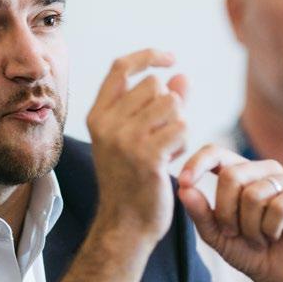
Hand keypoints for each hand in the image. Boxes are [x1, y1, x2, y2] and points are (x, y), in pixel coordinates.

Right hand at [87, 49, 188, 241]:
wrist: (125, 225)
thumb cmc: (133, 180)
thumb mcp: (137, 136)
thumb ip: (160, 104)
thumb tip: (181, 75)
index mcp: (98, 115)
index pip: (121, 67)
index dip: (148, 56)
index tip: (171, 58)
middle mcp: (107, 124)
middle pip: (155, 85)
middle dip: (169, 106)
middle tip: (162, 136)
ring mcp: (125, 140)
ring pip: (173, 104)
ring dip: (179, 124)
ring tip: (167, 148)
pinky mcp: (148, 156)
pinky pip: (182, 127)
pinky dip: (184, 141)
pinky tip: (171, 160)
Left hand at [177, 146, 282, 281]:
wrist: (279, 278)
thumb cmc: (248, 252)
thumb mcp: (216, 235)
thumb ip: (200, 212)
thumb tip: (183, 189)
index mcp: (240, 172)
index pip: (216, 153)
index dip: (198, 163)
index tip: (183, 181)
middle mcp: (264, 170)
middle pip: (232, 176)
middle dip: (227, 213)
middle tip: (235, 233)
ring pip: (255, 194)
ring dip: (251, 227)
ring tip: (259, 238)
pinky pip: (281, 206)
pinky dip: (272, 229)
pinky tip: (276, 236)